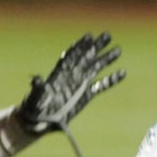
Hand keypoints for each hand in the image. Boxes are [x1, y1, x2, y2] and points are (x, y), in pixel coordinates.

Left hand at [15, 32, 124, 156]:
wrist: (40, 120)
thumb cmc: (35, 107)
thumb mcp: (35, 97)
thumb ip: (38, 88)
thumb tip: (36, 79)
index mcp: (60, 73)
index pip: (72, 56)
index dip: (80, 46)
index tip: (89, 36)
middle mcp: (72, 76)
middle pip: (86, 57)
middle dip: (96, 47)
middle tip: (107, 35)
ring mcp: (80, 84)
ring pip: (95, 68)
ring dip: (106, 59)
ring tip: (118, 50)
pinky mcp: (87, 95)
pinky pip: (101, 85)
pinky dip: (111, 79)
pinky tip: (122, 72)